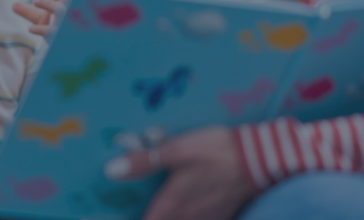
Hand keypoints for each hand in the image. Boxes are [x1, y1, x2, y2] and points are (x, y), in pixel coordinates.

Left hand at [13, 0, 83, 35]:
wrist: (65, 50)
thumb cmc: (53, 29)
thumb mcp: (40, 20)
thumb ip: (28, 12)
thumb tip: (14, 6)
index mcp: (61, 3)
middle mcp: (65, 10)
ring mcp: (64, 22)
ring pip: (59, 11)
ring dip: (48, 4)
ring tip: (35, 0)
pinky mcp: (60, 35)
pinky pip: (50, 31)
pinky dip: (40, 29)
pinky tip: (30, 28)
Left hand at [104, 126, 258, 219]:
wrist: (262, 159)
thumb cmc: (216, 151)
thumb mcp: (177, 149)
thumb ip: (144, 161)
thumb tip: (109, 170)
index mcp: (170, 208)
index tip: (100, 218)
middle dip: (142, 218)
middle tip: (125, 211)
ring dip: (161, 217)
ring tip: (153, 207)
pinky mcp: (218, 218)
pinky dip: (180, 217)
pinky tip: (179, 207)